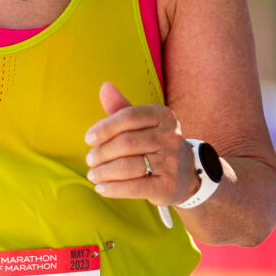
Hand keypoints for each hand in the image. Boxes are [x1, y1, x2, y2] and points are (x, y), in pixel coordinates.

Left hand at [83, 81, 194, 207]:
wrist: (186, 173)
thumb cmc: (155, 144)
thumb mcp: (143, 123)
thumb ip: (122, 107)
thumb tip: (105, 87)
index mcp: (163, 116)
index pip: (129, 117)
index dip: (105, 127)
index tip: (89, 139)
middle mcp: (170, 137)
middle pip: (126, 143)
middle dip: (102, 152)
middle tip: (90, 160)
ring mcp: (171, 162)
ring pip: (128, 166)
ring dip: (104, 172)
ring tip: (93, 174)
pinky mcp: (168, 186)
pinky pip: (134, 188)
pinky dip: (114, 189)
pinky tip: (102, 188)